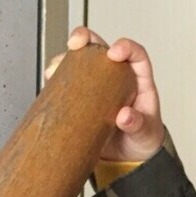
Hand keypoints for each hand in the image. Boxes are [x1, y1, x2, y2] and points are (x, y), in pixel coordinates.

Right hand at [43, 26, 165, 162]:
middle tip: (75, 44)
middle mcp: (116, 77)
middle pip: (101, 47)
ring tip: (54, 69)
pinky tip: (49, 81)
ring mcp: (97, 85)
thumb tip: (124, 116)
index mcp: (138, 80)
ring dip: (64, 58)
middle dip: (86, 38)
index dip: (125, 47)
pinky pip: (67, 82)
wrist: (129, 158)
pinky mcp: (81, 97)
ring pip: (80, 61)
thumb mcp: (146, 134)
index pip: (135, 54)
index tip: (114, 53)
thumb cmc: (143, 140)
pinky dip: (56, 79)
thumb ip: (138, 124)